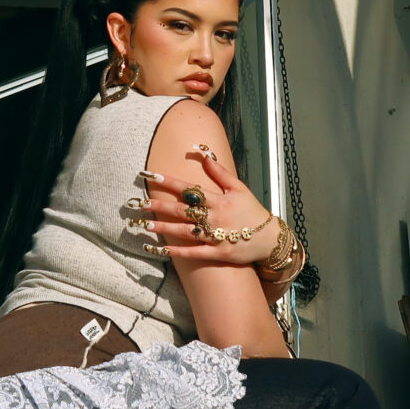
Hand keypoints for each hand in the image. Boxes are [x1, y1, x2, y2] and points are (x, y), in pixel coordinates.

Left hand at [133, 146, 279, 266]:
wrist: (270, 239)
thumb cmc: (252, 211)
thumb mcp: (239, 188)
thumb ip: (220, 172)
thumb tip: (204, 155)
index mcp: (219, 200)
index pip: (189, 189)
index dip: (169, 182)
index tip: (151, 176)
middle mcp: (215, 218)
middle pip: (182, 211)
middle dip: (160, 206)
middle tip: (139, 204)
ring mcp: (216, 237)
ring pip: (184, 232)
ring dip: (164, 228)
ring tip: (144, 224)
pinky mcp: (217, 254)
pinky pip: (194, 253)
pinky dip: (177, 252)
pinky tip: (161, 249)